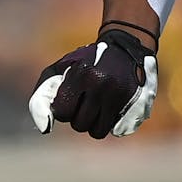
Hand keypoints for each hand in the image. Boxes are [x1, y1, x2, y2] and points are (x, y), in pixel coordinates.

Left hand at [28, 28, 156, 138]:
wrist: (125, 49)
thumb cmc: (86, 62)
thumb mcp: (61, 69)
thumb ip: (44, 95)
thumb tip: (44, 128)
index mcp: (82, 74)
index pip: (62, 112)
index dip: (62, 110)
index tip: (68, 100)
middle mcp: (103, 86)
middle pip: (80, 125)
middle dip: (77, 117)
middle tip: (84, 102)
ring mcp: (121, 97)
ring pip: (97, 131)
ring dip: (93, 123)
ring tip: (96, 106)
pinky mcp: (137, 106)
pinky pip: (116, 130)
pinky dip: (110, 123)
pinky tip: (111, 107)